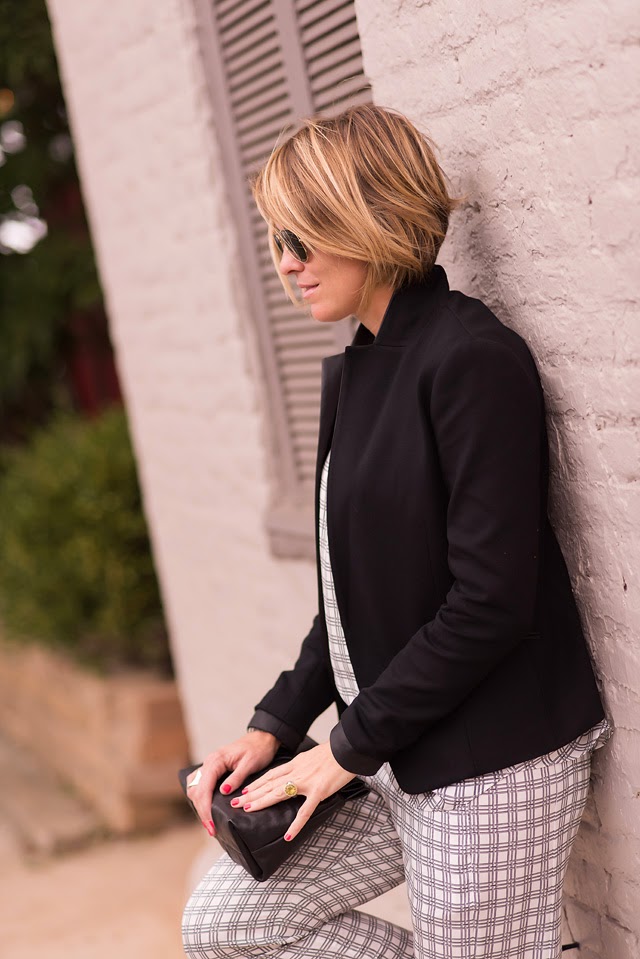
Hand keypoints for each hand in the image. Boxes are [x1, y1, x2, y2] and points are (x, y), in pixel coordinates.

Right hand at [186, 730, 279, 836]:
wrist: (261, 738)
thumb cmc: (258, 749)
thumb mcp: (250, 763)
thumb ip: (237, 777)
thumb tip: (224, 792)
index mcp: (216, 761)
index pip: (204, 788)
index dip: (206, 808)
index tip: (211, 824)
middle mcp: (208, 763)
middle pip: (196, 791)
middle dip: (202, 811)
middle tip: (211, 829)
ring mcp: (208, 766)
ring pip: (194, 788)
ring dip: (199, 806)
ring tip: (209, 822)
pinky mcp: (212, 770)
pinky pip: (199, 785)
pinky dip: (200, 798)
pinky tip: (207, 808)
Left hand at [231, 741, 354, 841]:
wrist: (348, 749)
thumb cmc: (334, 753)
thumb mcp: (312, 756)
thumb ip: (302, 765)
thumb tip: (296, 771)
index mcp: (296, 764)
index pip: (271, 775)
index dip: (256, 783)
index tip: (243, 791)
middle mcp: (297, 772)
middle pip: (269, 784)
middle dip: (251, 794)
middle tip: (234, 803)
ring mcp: (307, 782)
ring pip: (279, 793)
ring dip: (262, 802)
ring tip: (248, 810)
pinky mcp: (319, 791)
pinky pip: (305, 811)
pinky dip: (296, 824)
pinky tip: (288, 835)